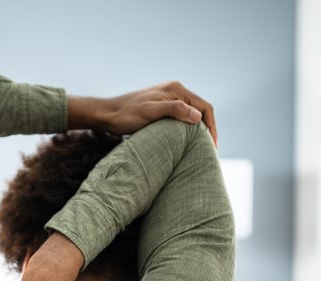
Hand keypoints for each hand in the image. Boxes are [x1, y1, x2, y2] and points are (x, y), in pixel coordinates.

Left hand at [69, 81, 217, 147]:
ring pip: (192, 115)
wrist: (107, 114)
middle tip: (210, 151)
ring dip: (199, 130)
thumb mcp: (151, 113)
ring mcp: (168, 98)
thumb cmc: (127, 114)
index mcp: (176, 89)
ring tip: (201, 149)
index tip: (213, 146)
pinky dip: (188, 129)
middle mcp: (175, 91)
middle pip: (200, 110)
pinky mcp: (162, 107)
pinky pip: (181, 117)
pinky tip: (187, 142)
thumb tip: (198, 117)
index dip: (212, 127)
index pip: (205, 107)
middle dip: (208, 129)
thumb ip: (175, 110)